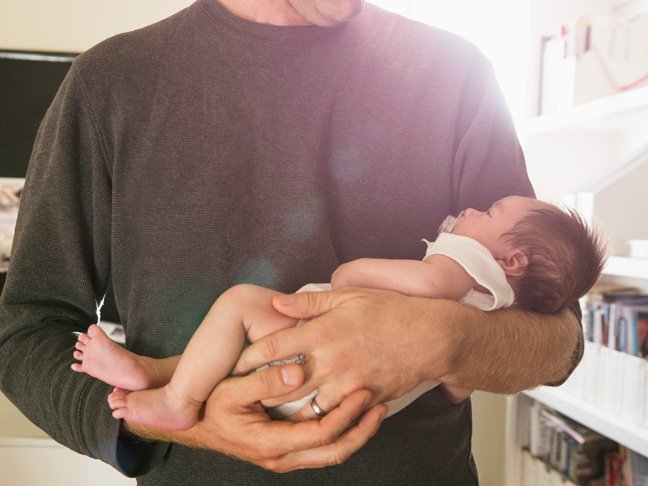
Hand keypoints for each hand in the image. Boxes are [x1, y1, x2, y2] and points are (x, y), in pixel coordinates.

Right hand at [126, 363, 386, 472]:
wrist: (194, 423)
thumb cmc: (211, 405)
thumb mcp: (232, 389)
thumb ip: (265, 381)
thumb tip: (298, 373)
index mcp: (271, 443)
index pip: (321, 435)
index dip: (346, 416)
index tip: (363, 393)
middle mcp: (282, 456)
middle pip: (334, 451)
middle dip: (361, 430)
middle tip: (380, 404)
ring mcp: (285, 455)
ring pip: (330, 453)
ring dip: (355, 432)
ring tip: (376, 408)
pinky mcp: (287, 448)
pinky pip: (321, 446)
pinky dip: (341, 431)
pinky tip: (352, 413)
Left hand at [234, 288, 460, 418]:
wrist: (429, 337)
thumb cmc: (389, 311)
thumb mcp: (348, 296)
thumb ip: (309, 303)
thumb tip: (277, 303)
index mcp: (322, 332)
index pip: (272, 347)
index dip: (248, 357)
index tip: (234, 363)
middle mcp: (330, 361)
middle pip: (281, 383)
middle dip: (259, 390)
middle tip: (241, 393)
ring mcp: (346, 384)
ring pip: (303, 407)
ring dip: (284, 409)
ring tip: (266, 410)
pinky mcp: (360, 399)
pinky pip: (331, 415)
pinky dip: (315, 418)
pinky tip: (302, 417)